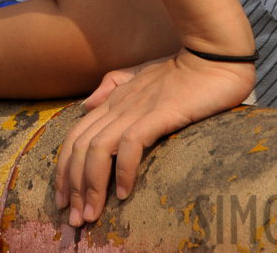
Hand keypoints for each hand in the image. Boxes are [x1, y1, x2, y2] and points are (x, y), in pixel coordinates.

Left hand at [54, 50, 253, 226]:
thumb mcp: (140, 76)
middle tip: (75, 219)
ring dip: (91, 185)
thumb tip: (88, 104)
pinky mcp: (159, 114)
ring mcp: (136, 109)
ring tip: (93, 213)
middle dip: (73, 186)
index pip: (75, 137)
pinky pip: (131, 145)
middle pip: (80, 148)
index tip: (64, 198)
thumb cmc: (181, 70)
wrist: (212, 57)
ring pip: (98, 150)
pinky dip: (124, 171)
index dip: (64, 169)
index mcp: (111, 100)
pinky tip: (124, 194)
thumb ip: (113, 85)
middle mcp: (117, 105)